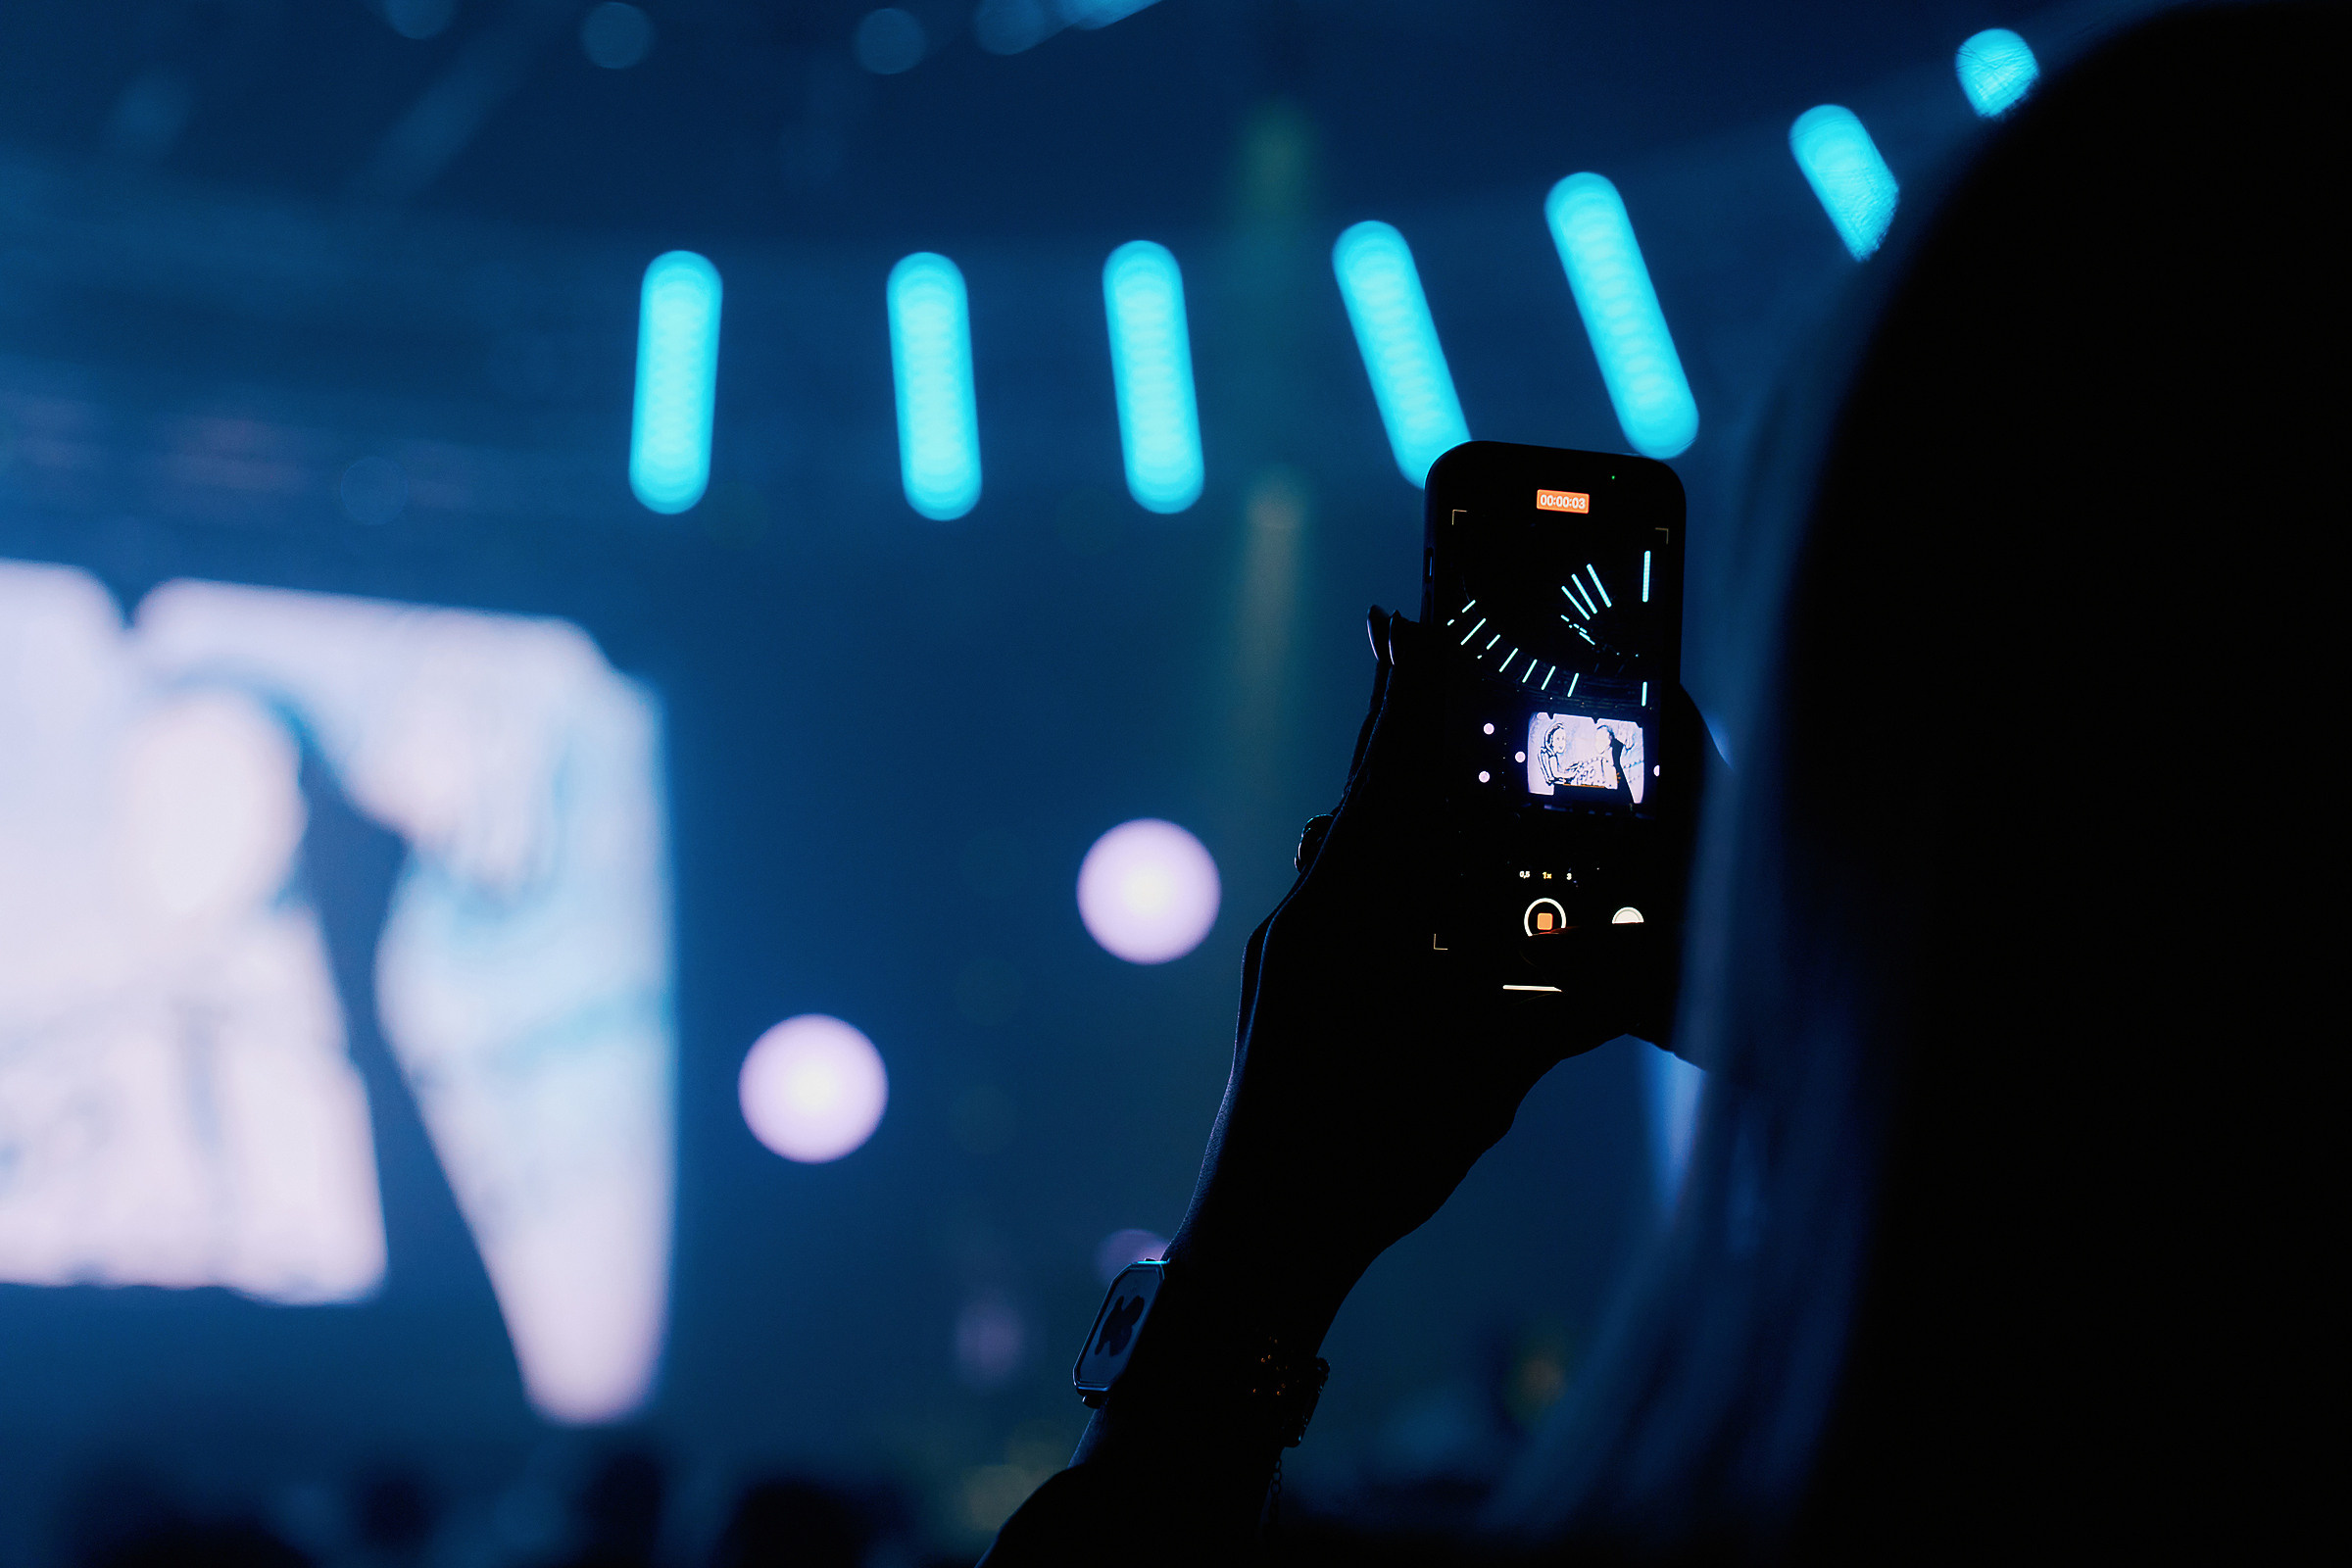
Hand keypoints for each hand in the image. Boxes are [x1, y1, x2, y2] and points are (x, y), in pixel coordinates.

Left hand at [1165, 608, 1705, 1334]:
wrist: (1260, 1235)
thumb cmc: (1366, 1153)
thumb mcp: (1484, 1078)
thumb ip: (1553, 1017)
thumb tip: (1629, 983)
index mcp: (1352, 916)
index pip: (1388, 777)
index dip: (1403, 695)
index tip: (1397, 615)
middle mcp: (1308, 917)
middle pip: (1363, 803)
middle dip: (1398, 737)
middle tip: (1420, 662)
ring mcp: (1284, 953)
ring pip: (1345, 857)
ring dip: (1389, 814)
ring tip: (1434, 780)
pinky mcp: (1279, 990)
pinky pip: (1333, 904)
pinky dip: (1376, 878)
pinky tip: (1410, 897)